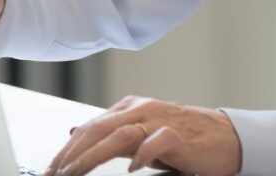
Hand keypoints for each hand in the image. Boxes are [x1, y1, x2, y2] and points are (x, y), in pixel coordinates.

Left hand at [45, 95, 241, 175]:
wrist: (226, 138)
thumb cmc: (185, 137)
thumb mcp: (142, 132)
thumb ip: (111, 132)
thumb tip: (75, 132)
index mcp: (133, 107)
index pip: (91, 126)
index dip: (66, 149)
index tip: (49, 170)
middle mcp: (144, 110)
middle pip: (99, 128)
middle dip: (71, 153)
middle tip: (54, 174)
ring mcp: (162, 120)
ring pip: (120, 133)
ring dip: (93, 155)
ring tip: (75, 173)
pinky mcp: (181, 136)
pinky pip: (158, 141)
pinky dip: (143, 153)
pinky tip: (132, 167)